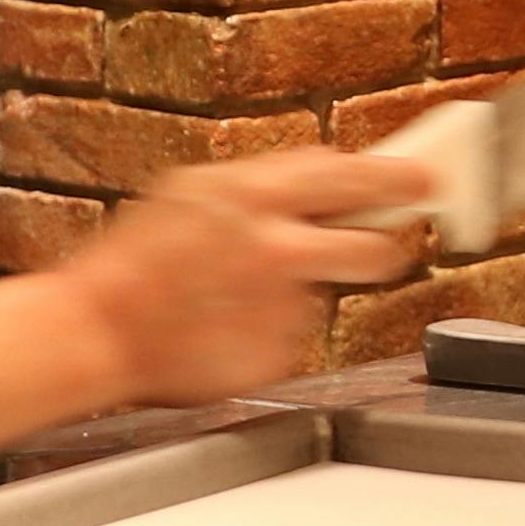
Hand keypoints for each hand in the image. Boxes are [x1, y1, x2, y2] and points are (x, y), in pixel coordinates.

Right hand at [45, 149, 430, 405]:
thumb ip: (265, 182)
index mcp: (256, 194)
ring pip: (330, 290)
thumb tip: (326, 174)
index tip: (426, 179)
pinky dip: (276, 326)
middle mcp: (279, 247)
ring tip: (256, 291)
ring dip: (312, 287)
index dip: (398, 177)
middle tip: (394, 242)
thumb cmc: (134, 260)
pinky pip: (296, 332)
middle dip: (391, 242)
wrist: (98, 328)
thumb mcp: (193, 190)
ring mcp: (282, 305)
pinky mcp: (277, 351)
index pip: (355, 176)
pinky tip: (231, 322)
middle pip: (375, 245)